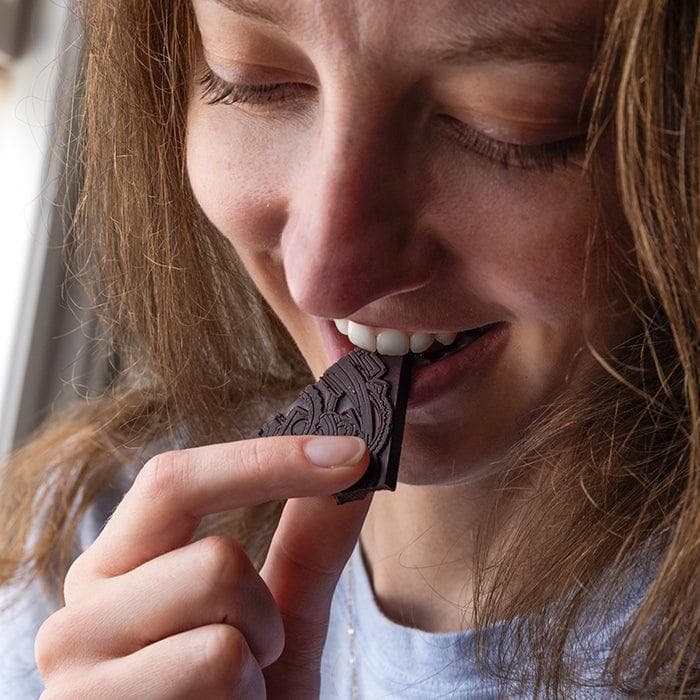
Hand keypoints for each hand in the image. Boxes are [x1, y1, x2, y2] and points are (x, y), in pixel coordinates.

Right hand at [35, 435, 370, 698]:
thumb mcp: (280, 618)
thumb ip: (308, 542)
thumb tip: (352, 465)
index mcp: (118, 569)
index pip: (176, 479)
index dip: (269, 459)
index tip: (353, 453)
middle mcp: (78, 613)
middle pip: (213, 557)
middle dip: (264, 610)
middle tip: (253, 655)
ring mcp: (75, 676)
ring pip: (221, 623)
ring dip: (255, 666)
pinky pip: (215, 671)